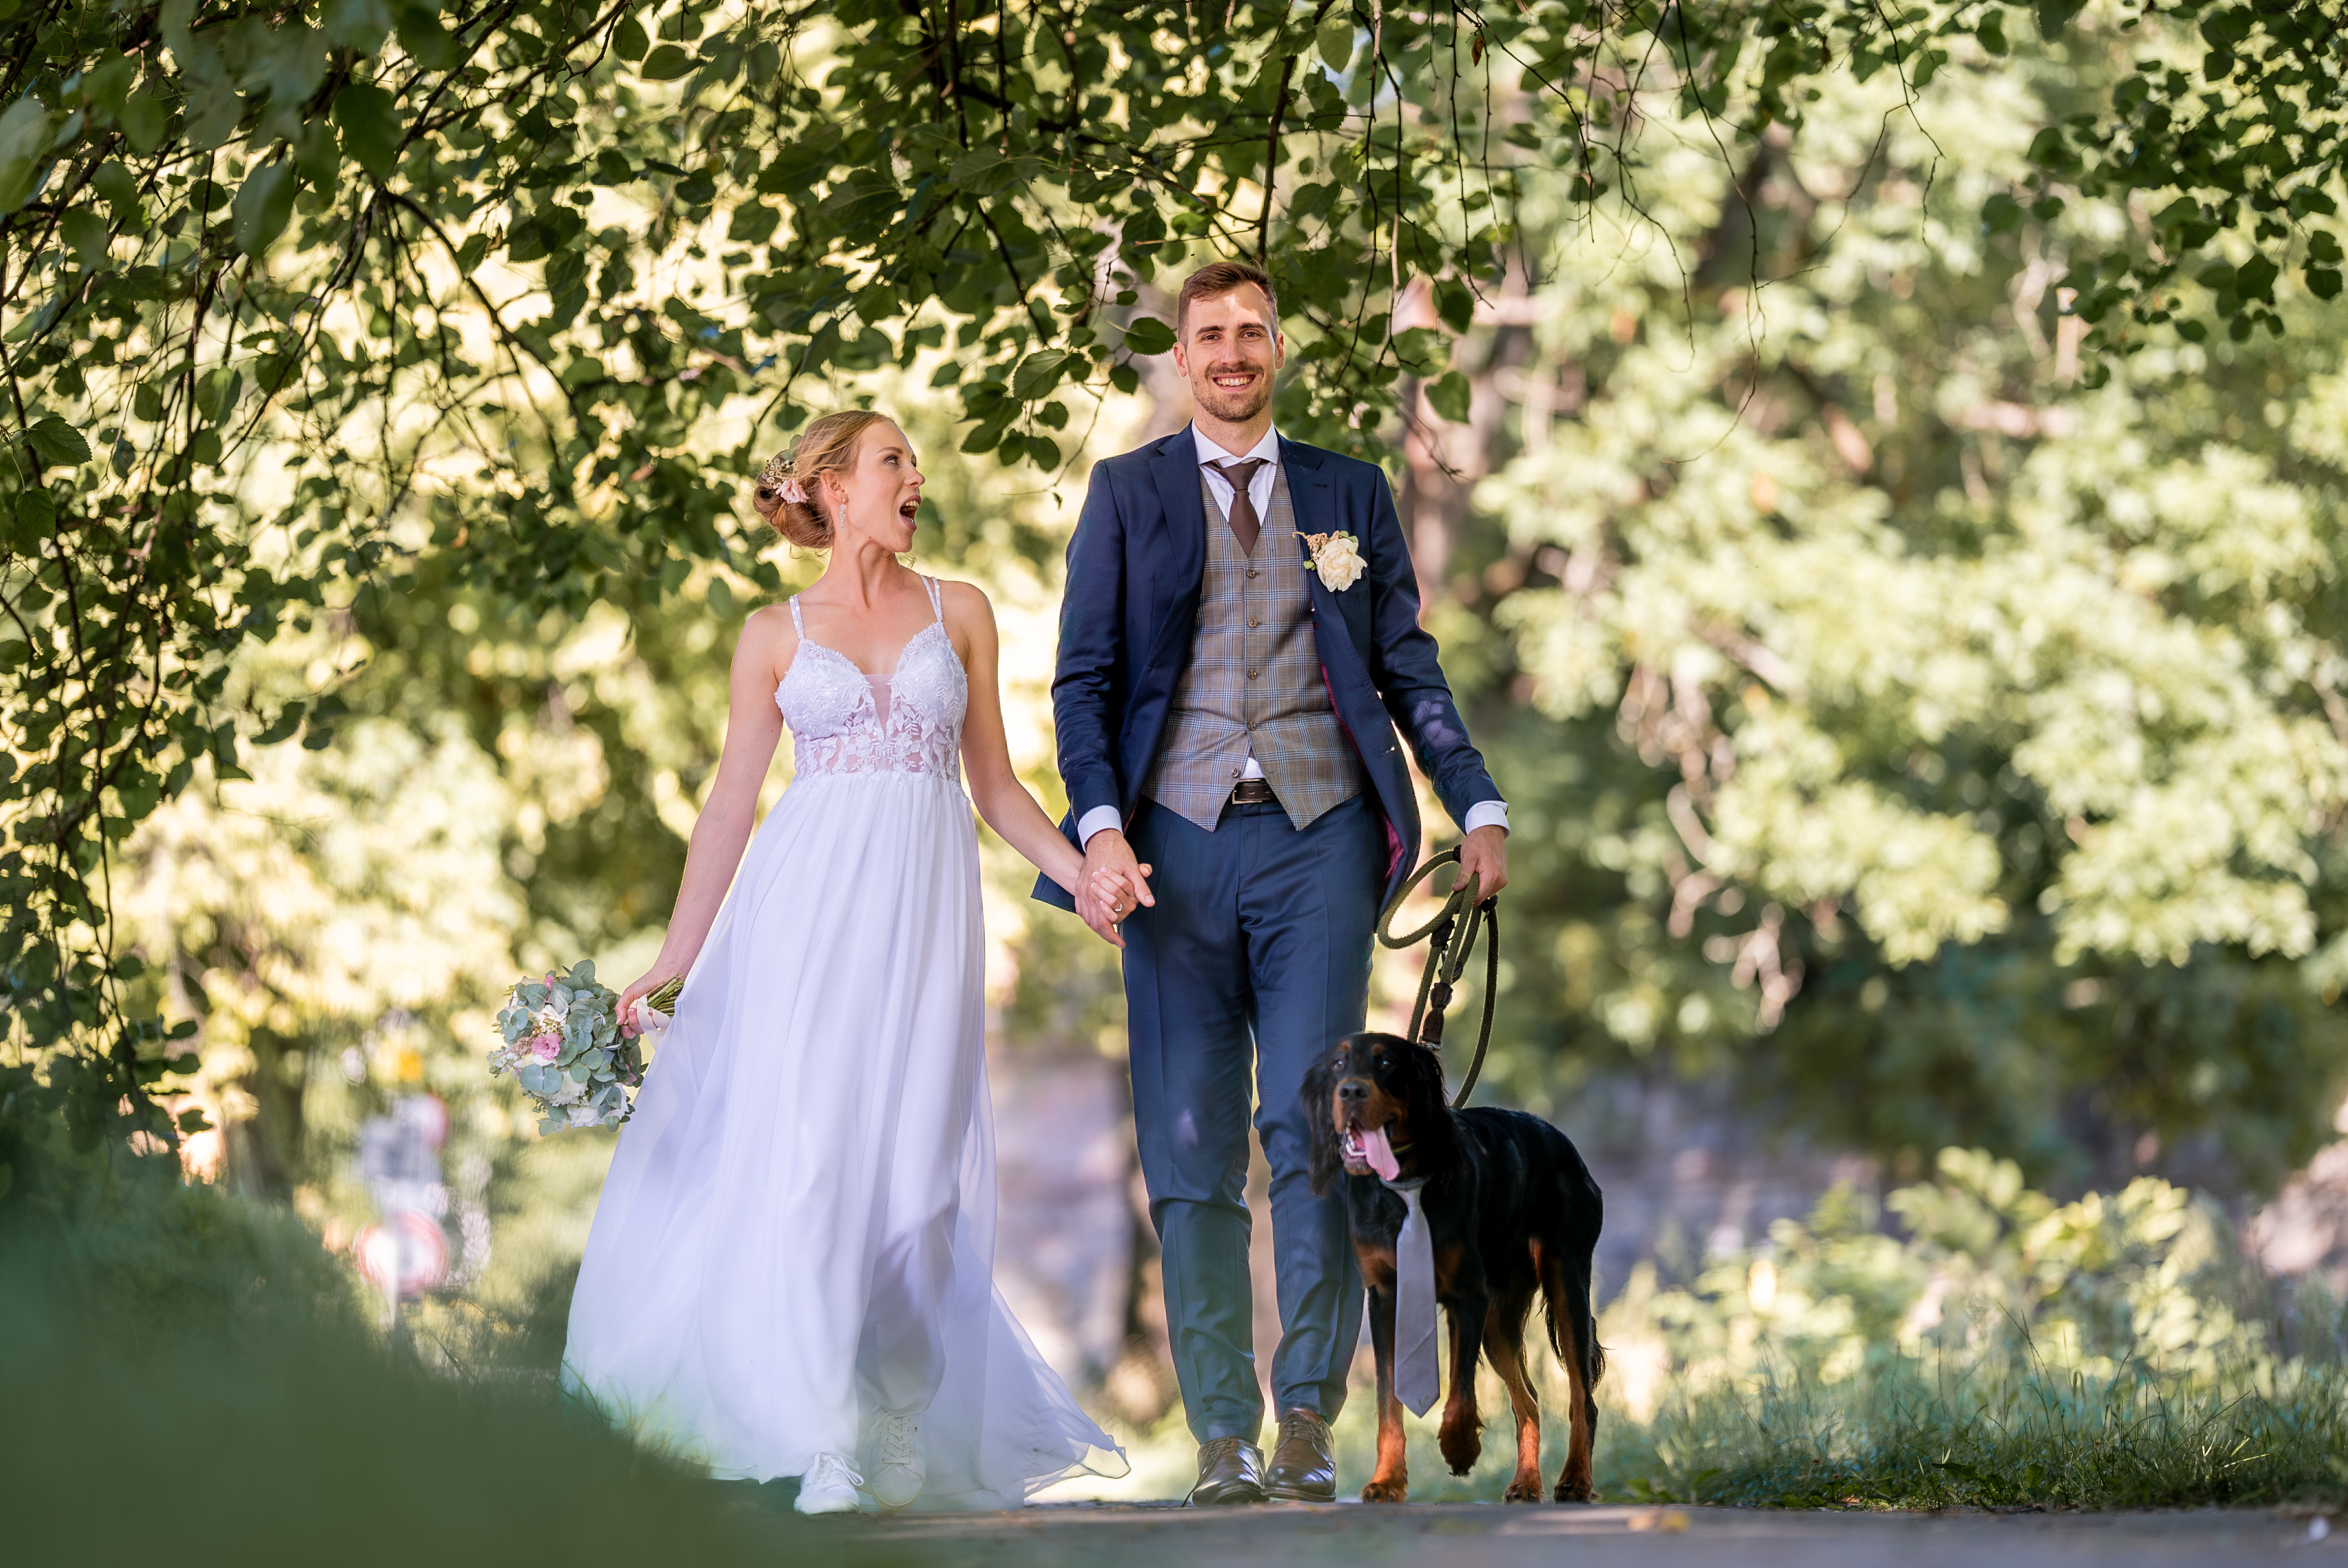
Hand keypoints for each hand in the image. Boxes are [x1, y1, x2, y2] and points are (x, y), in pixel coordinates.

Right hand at [616, 958, 683, 1038]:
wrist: (664, 975)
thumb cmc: (646, 983)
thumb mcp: (629, 993)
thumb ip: (620, 1007)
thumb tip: (617, 1022)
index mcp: (634, 1015)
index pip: (628, 1030)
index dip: (626, 1031)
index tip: (624, 1027)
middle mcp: (644, 1019)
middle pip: (637, 1031)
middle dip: (633, 1022)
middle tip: (633, 1010)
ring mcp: (655, 1019)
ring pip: (648, 1029)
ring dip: (643, 1019)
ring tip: (645, 1008)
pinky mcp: (665, 1017)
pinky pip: (659, 1024)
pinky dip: (654, 1018)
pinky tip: (653, 1010)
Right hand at [1076, 829, 1154, 949]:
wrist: (1100, 837)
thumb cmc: (1118, 852)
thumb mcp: (1132, 868)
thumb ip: (1140, 887)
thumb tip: (1150, 903)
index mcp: (1099, 889)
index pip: (1104, 921)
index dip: (1113, 935)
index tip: (1122, 943)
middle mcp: (1086, 891)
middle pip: (1093, 922)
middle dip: (1105, 934)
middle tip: (1116, 942)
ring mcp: (1080, 889)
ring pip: (1086, 916)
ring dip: (1097, 928)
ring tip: (1109, 934)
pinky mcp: (1078, 886)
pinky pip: (1081, 908)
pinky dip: (1088, 918)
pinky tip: (1096, 922)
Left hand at [1456, 823, 1508, 901]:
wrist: (1490, 831)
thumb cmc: (1478, 841)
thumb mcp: (1467, 858)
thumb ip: (1463, 876)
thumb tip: (1457, 890)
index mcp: (1492, 877)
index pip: (1477, 898)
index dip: (1465, 899)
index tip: (1456, 895)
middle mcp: (1500, 881)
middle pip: (1481, 897)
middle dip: (1470, 892)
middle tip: (1461, 882)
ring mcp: (1502, 881)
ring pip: (1485, 893)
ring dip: (1476, 888)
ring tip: (1471, 873)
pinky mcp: (1502, 879)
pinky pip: (1489, 888)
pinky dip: (1481, 884)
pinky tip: (1477, 874)